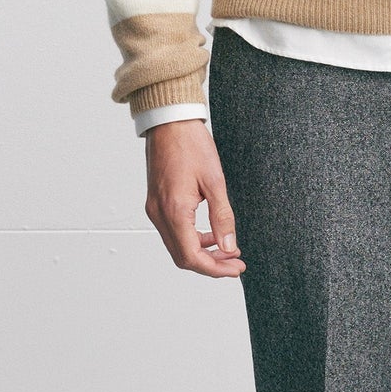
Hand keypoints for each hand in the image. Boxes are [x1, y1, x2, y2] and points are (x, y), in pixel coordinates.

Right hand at [144, 120, 245, 277]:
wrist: (169, 122)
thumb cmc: (191, 145)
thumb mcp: (215, 182)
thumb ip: (222, 217)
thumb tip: (229, 247)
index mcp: (174, 211)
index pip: (191, 256)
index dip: (215, 269)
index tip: (236, 269)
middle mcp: (159, 214)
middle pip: (182, 257)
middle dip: (210, 265)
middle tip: (235, 264)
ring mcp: (154, 209)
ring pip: (177, 246)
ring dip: (202, 253)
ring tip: (228, 250)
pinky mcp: (156, 203)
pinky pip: (173, 232)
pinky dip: (192, 239)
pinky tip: (211, 234)